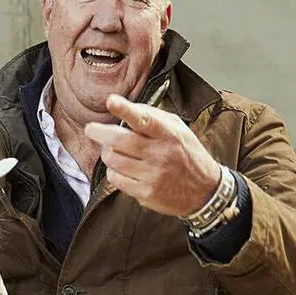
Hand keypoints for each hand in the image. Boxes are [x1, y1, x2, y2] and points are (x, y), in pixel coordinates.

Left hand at [83, 94, 225, 218]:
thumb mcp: (179, 129)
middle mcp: (161, 154)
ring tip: (111, 150)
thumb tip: (127, 108)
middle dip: (99, 132)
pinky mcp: (146, 194)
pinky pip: (116, 179)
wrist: (205, 192)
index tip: (111, 100)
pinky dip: (113, 171)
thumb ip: (154, 117)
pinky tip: (122, 168)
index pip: (145, 120)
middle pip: (119, 141)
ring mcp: (153, 176)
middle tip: (91, 128)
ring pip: (113, 160)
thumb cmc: (188, 155)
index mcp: (170, 134)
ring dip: (107, 153)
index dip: (125, 109)